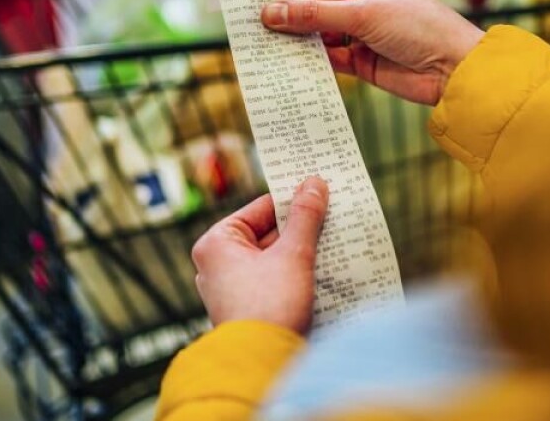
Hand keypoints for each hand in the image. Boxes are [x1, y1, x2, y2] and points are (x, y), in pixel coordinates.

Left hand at [191, 177, 329, 334]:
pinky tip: (322, 270)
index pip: (260, 208)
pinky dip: (295, 273)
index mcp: (216, 243)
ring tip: (333, 242)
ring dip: (301, 252)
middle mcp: (216, 264)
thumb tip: (314, 184)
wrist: (263, 365)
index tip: (319, 191)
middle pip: (267, 233)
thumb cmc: (269, 307)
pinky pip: (273, 279)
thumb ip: (306, 217)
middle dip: (300, 229)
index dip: (292, 199)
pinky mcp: (246, 308)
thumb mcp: (293, 254)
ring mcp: (230, 288)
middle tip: (332, 216)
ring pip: (272, 257)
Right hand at [261, 0, 484, 104]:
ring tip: (261, 44)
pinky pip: (328, 57)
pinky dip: (310, 60)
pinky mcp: (362, 60)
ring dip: (295, 39)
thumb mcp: (363, 15)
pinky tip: (286, 63)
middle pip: (314, 5)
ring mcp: (361, 31)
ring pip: (318, 32)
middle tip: (250, 22)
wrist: (454, 70)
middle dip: (286, 14)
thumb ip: (315, 15)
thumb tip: (271, 12)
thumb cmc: (419, 27)